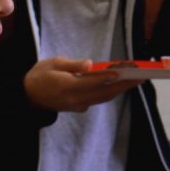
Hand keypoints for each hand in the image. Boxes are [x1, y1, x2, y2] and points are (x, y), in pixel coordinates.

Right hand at [23, 56, 142, 112]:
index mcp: (67, 86)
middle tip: (141, 75)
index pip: (92, 81)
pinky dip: (111, 91)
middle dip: (124, 84)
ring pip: (104, 97)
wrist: (28, 97)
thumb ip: (73, 65)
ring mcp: (79, 105)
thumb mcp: (52, 64)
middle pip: (104, 92)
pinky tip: (121, 82)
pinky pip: (99, 99)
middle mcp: (76, 99)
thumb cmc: (40, 75)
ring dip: (121, 88)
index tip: (124, 71)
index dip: (108, 76)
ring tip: (136, 78)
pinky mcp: (80, 107)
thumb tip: (90, 65)